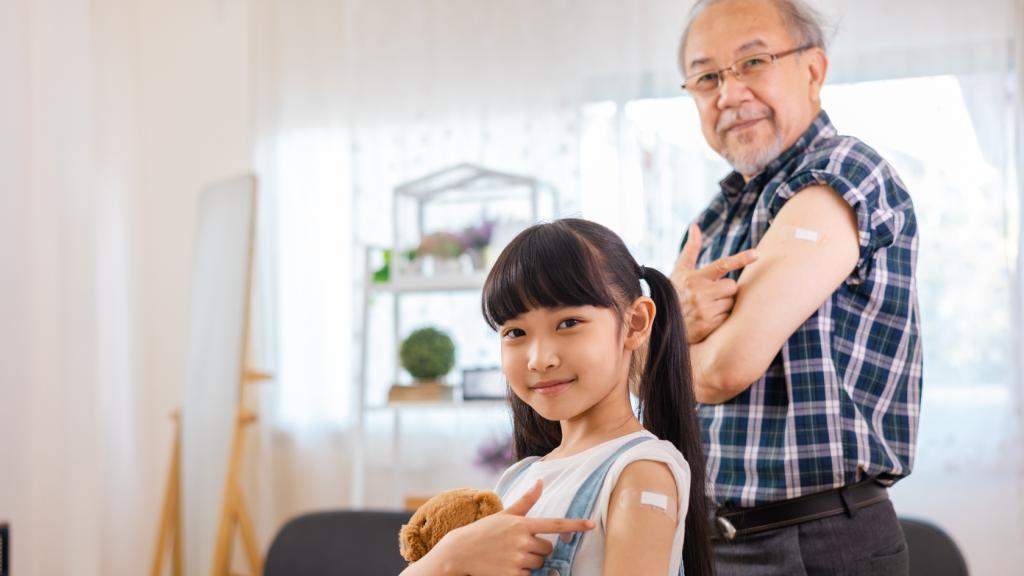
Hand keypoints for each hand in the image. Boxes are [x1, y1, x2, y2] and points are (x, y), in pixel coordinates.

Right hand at [431, 479, 594, 575]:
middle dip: (539, 549)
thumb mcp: (505, 514)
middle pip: (548, 549)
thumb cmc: (485, 531)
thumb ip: (526, 500)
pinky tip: (508, 566)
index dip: (576, 525)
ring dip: (531, 562)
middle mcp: (522, 541)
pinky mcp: (513, 575)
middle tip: (520, 546)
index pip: (556, 524)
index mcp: (522, 523)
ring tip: (511, 556)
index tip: (592, 525)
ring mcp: (518, 559)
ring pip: (540, 563)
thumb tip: (540, 481)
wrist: (461, 552)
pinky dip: (522, 573)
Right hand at [671, 223, 758, 343]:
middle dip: (726, 290)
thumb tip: (695, 226)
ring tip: (707, 307)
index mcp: (696, 277)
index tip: (756, 254)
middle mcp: (700, 293)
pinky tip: (708, 317)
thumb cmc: (676, 291)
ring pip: (731, 302)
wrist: (662, 320)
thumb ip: (691, 248)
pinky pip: (728, 317)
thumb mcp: (680, 270)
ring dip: (724, 304)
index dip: (740, 259)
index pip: (722, 265)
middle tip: (711, 294)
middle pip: (732, 286)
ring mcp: (704, 310)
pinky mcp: (708, 325)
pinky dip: (721, 317)